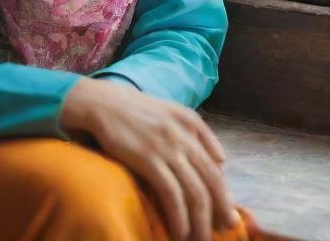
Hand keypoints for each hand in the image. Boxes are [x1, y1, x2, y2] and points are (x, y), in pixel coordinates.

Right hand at [61, 77, 238, 240]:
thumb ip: (198, 132)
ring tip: (199, 239)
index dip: (224, 195)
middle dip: (220, 212)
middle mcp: (184, 135)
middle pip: (211, 181)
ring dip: (200, 222)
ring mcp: (167, 148)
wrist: (103, 102)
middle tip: (223, 232)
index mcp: (192, 123)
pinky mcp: (149, 159)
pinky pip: (172, 195)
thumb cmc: (136, 111)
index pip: (216, 166)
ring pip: (195, 193)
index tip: (226, 215)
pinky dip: (179, 217)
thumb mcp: (171, 112)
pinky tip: (179, 231)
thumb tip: (222, 162)